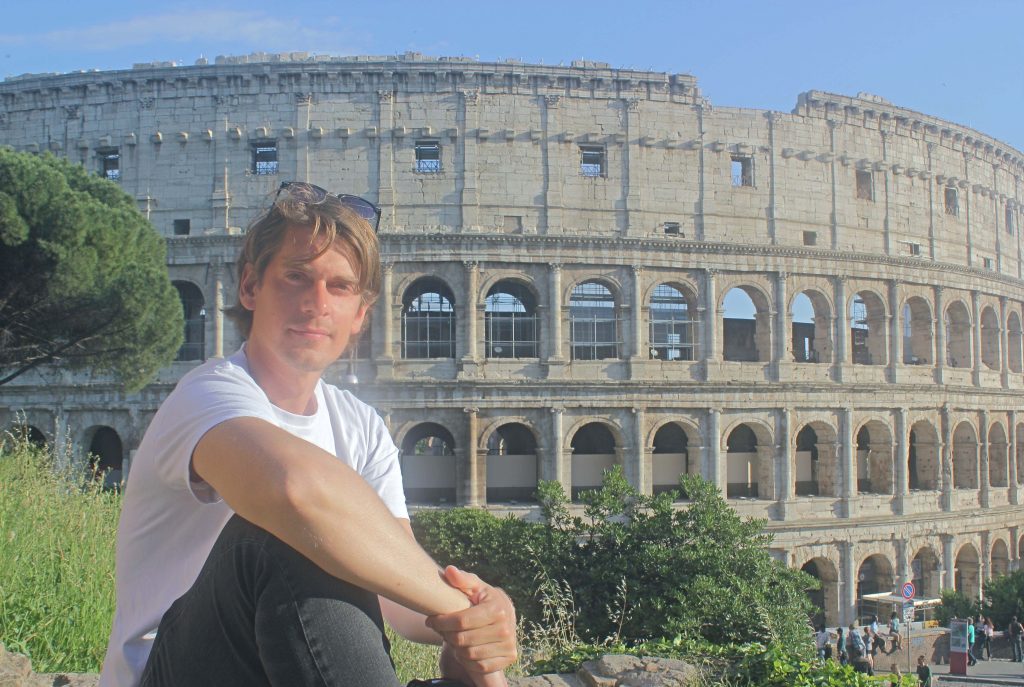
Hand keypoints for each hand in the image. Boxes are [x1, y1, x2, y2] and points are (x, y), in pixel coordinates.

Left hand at [427, 566, 516, 684]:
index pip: (461, 621)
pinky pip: (479, 665)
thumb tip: (449, 571)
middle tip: (441, 629)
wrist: (503, 616)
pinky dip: (467, 660)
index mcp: (497, 608)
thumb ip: (462, 579)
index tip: (430, 620)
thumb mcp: (474, 586)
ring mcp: (509, 644)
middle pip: (462, 640)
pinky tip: (464, 649)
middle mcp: (506, 628)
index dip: (441, 622)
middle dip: (446, 635)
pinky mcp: (509, 658)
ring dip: (455, 648)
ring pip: (468, 655)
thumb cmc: (483, 599)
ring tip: (452, 638)